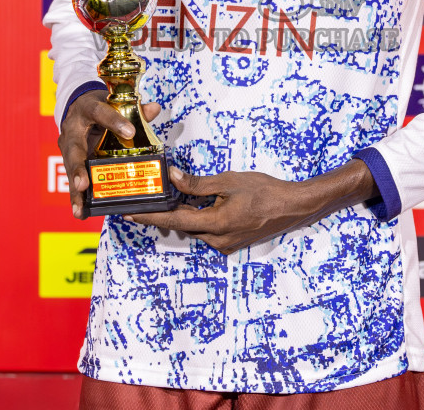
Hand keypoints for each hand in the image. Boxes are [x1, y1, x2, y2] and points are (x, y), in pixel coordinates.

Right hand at [58, 91, 160, 219]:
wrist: (77, 106)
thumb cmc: (99, 107)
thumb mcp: (114, 104)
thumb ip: (135, 110)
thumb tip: (154, 109)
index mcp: (86, 109)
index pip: (100, 112)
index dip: (114, 122)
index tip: (130, 132)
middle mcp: (72, 129)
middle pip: (74, 149)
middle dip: (79, 168)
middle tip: (84, 184)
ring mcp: (68, 147)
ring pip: (70, 169)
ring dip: (75, 191)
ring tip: (80, 208)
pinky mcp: (69, 161)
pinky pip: (72, 180)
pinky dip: (76, 197)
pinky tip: (80, 212)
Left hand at [128, 161, 375, 255]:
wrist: (293, 206)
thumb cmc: (265, 190)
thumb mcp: (229, 181)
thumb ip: (198, 184)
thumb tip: (173, 178)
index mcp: (216, 224)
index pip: (174, 220)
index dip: (150, 216)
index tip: (130, 212)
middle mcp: (218, 240)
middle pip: (183, 226)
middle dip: (167, 212)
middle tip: (150, 196)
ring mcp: (226, 245)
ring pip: (196, 229)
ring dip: (186, 215)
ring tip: (174, 196)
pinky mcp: (232, 243)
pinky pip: (208, 231)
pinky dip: (200, 219)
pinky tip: (200, 204)